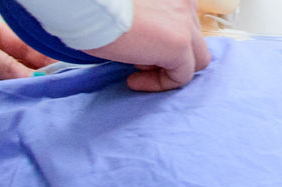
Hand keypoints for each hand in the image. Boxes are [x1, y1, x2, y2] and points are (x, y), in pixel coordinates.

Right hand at [84, 0, 210, 90]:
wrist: (85, 4)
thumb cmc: (94, 5)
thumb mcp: (130, 8)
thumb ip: (151, 21)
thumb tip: (150, 45)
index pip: (185, 22)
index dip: (164, 38)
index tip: (139, 46)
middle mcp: (186, 3)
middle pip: (195, 40)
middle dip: (171, 54)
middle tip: (139, 57)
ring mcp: (185, 24)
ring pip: (196, 59)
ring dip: (169, 68)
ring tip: (136, 65)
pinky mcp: (179, 45)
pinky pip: (182, 76)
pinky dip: (160, 83)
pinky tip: (134, 81)